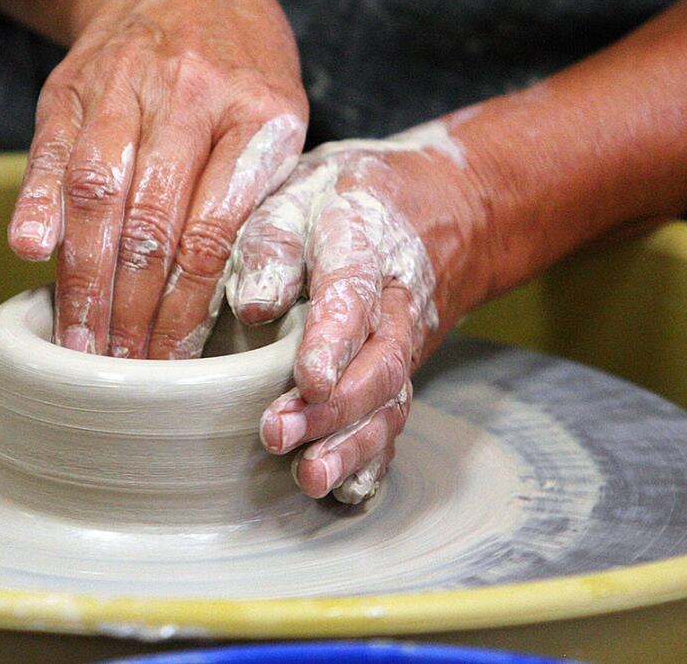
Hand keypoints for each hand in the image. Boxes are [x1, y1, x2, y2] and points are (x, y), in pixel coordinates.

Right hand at [7, 0, 306, 358]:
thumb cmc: (242, 68)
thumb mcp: (279, 118)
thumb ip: (256, 197)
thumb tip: (232, 305)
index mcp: (260, 114)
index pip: (215, 231)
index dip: (187, 308)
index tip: (173, 365)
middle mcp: (193, 94)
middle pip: (153, 223)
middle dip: (132, 312)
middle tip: (120, 374)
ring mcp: (128, 84)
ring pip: (100, 193)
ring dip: (83, 279)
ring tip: (79, 345)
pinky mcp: (73, 82)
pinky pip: (51, 150)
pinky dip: (35, 203)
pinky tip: (27, 254)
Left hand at [224, 121, 491, 502]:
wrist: (433, 207)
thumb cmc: (338, 201)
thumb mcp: (297, 193)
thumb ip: (271, 242)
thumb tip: (253, 302)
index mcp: (365, 247)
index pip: (353, 296)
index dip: (334, 341)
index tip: (308, 379)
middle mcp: (397, 305)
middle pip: (378, 364)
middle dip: (332, 409)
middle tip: (276, 435)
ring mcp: (406, 346)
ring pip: (390, 403)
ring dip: (352, 446)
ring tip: (309, 477)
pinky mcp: (399, 377)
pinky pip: (394, 423)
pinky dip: (374, 462)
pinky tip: (344, 493)